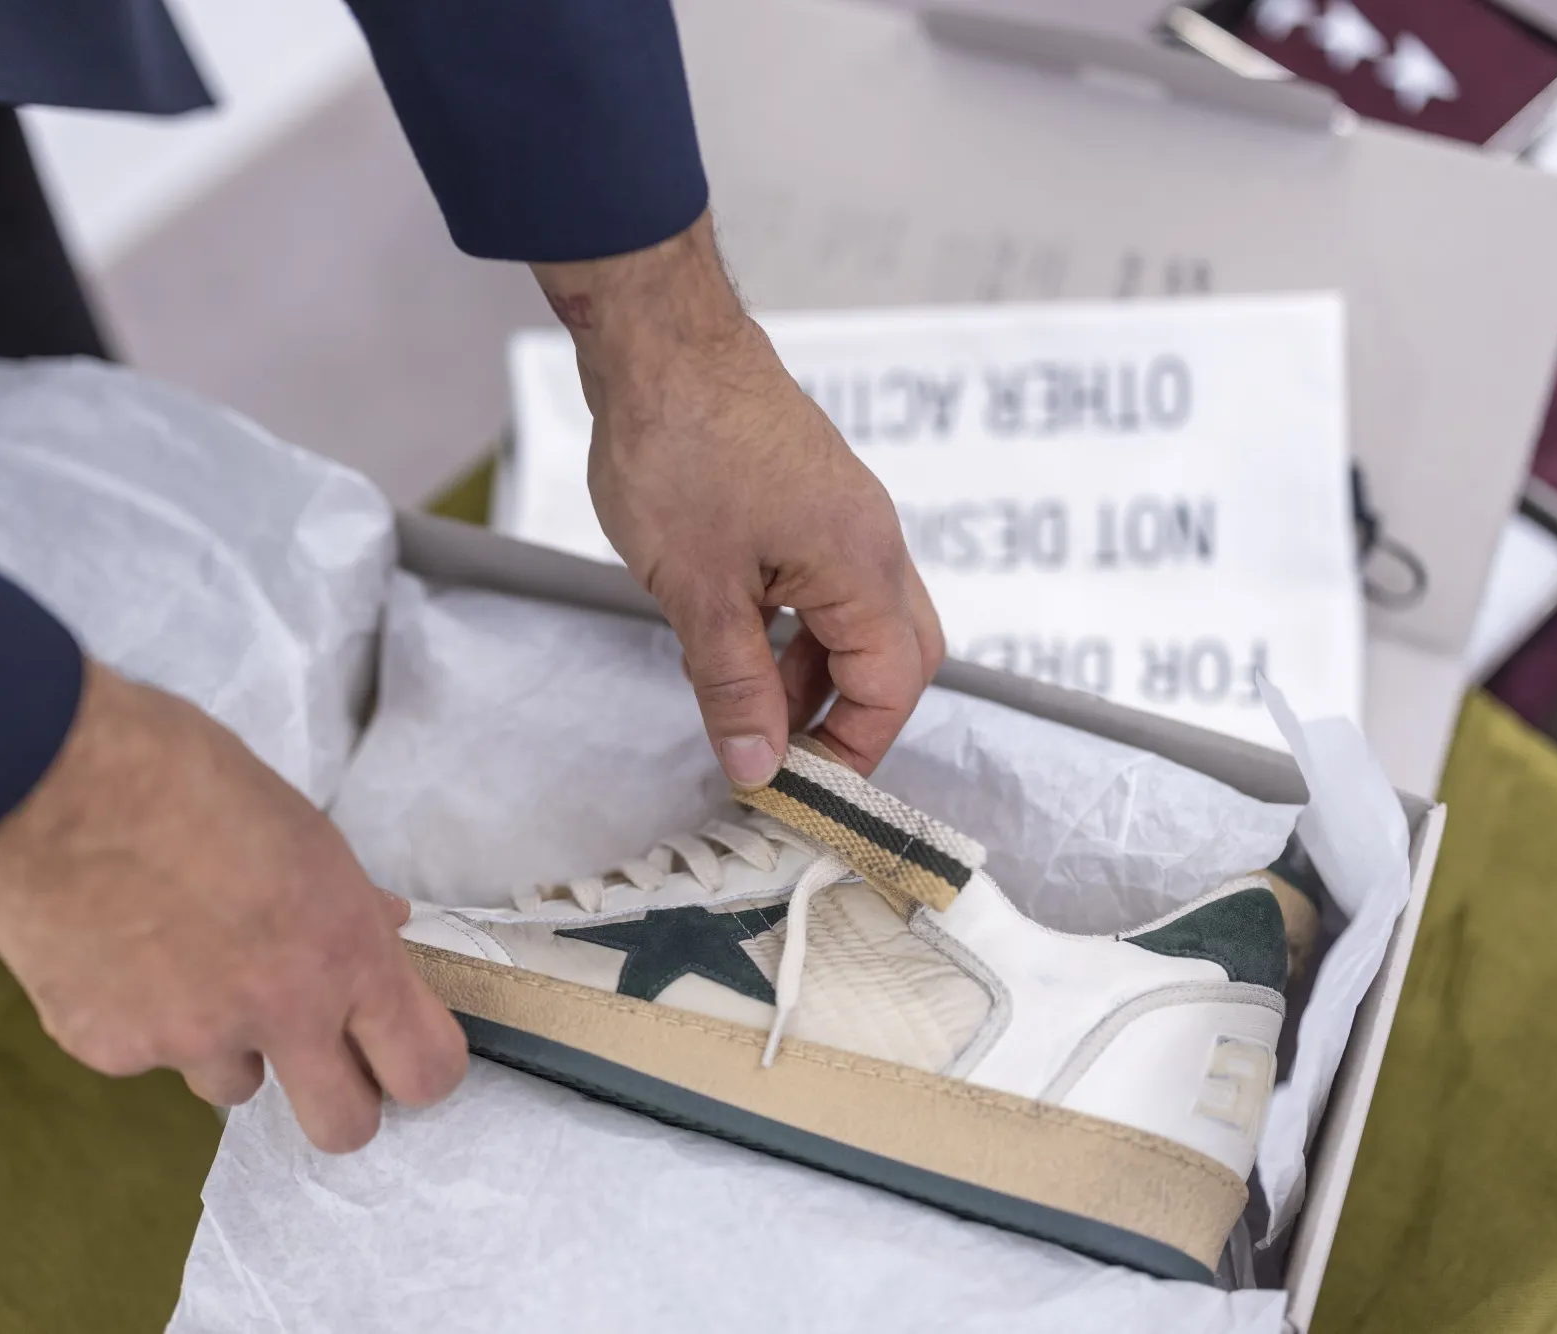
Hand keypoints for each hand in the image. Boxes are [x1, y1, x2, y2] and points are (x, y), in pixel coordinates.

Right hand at [0, 661, 466, 1151]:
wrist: (60, 780)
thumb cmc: (190, 778)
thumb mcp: (303, 830)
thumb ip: (346, 899)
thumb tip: (384, 922)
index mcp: (345, 952)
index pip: (425, 1069)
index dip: (419, 1067)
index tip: (400, 1049)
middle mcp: (281, 1013)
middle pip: (346, 1128)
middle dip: (338, 1099)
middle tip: (313, 1050)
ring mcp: (191, 1041)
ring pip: (234, 1086)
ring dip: (227, 1044)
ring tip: (187, 963)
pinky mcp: (110, 1050)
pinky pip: (144, 1055)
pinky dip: (138, 1019)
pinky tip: (115, 951)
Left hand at [533, 212, 942, 782]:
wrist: (659, 339)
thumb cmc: (681, 450)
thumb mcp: (698, 592)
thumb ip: (734, 686)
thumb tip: (760, 767)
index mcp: (863, 567)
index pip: (891, 687)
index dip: (849, 751)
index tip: (794, 792)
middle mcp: (872, 542)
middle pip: (897, 655)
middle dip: (847, 717)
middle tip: (786, 761)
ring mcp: (843, 516)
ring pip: (854, 621)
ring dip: (811, 674)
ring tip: (744, 712)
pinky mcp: (808, 498)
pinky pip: (822, 583)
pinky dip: (791, 629)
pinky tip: (735, 646)